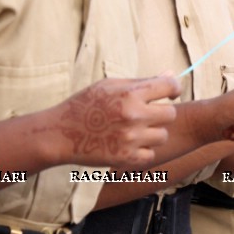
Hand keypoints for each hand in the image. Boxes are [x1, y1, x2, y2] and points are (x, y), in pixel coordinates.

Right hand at [41, 77, 179, 169]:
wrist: (59, 134)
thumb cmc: (85, 105)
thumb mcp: (109, 85)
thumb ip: (142, 81)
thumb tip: (170, 74)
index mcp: (130, 94)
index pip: (170, 86)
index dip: (173, 88)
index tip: (169, 93)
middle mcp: (133, 116)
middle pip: (170, 114)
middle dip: (161, 112)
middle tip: (147, 114)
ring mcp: (130, 139)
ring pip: (162, 135)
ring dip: (153, 133)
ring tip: (135, 130)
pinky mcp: (126, 158)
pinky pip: (150, 154)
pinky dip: (143, 150)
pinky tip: (130, 144)